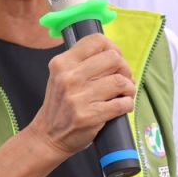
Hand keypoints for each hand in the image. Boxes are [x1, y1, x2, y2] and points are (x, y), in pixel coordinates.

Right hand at [30, 34, 135, 156]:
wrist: (48, 136)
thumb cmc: (60, 105)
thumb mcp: (61, 77)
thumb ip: (81, 63)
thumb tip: (114, 55)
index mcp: (62, 63)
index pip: (97, 41)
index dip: (113, 48)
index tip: (115, 61)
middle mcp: (68, 77)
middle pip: (114, 58)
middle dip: (124, 69)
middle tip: (121, 80)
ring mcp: (78, 97)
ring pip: (121, 81)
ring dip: (129, 89)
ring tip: (123, 95)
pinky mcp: (89, 115)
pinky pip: (123, 103)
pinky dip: (127, 105)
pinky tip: (120, 107)